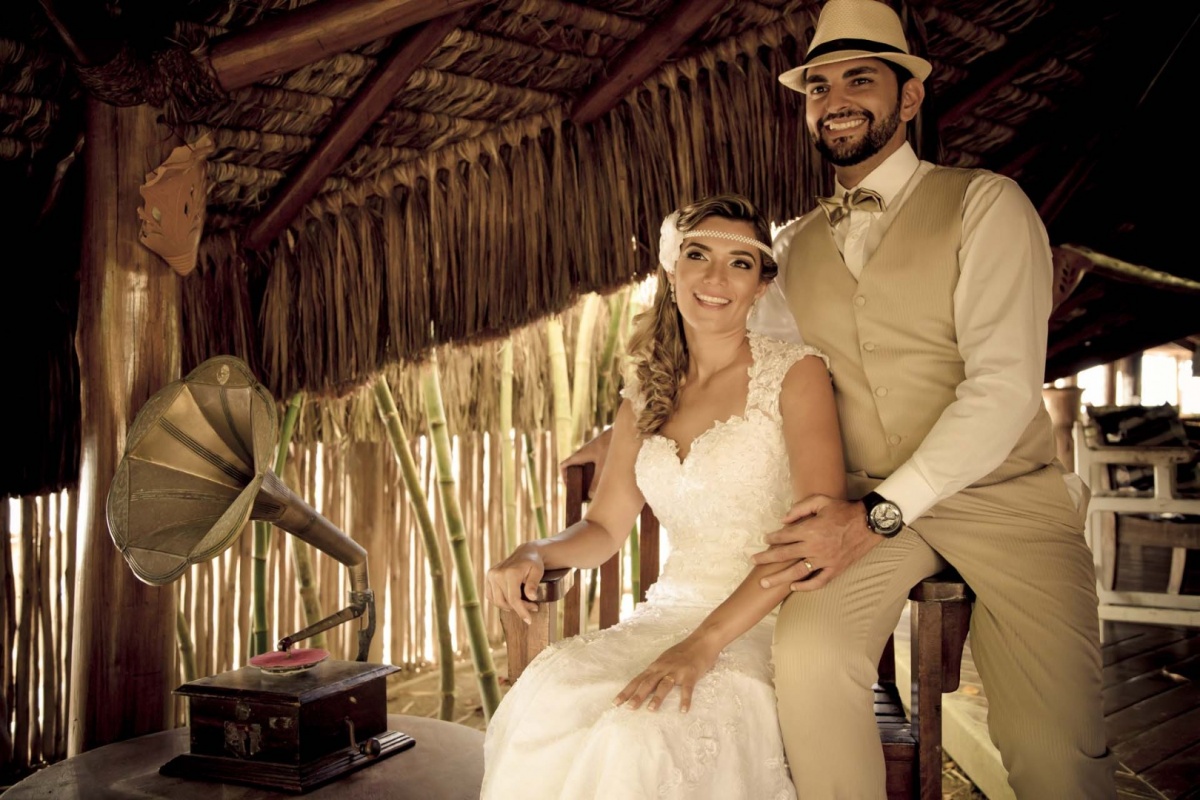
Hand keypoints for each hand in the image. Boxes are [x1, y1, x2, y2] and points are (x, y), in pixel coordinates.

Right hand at [484, 544, 543, 623]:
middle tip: (532, 607)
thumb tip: (532, 597)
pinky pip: (491, 596)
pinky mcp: (489, 577)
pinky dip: (501, 601)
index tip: (529, 620)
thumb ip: (533, 585)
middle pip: (506, 602)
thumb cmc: (533, 563)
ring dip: (510, 606)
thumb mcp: (538, 572)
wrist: (525, 553)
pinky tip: (511, 600)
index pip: (513, 599)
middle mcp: (498, 574)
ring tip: (523, 604)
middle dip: (519, 608)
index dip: (521, 611)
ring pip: (497, 601)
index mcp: (510, 573)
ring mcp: (491, 575)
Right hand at [559, 427, 612, 499]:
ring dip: (590, 478)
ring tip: (598, 488)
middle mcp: (585, 453)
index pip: (564, 465)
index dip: (564, 477)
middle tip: (585, 492)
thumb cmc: (613, 446)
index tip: (571, 487)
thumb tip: (591, 496)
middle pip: (575, 468)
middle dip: (579, 481)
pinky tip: (610, 480)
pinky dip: (600, 473)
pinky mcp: (605, 452)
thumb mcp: (605, 466)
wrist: (625, 430)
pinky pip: (597, 465)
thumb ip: (597, 481)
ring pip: (587, 467)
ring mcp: (595, 452)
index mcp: (581, 454)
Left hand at [613, 636, 719, 712]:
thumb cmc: (684, 652)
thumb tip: (645, 686)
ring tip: (651, 710)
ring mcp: (677, 670)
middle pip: (647, 683)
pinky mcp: (691, 674)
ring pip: (664, 685)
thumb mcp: (666, 660)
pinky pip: (687, 689)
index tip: (615, 703)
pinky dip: (685, 700)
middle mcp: (663, 668)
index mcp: (656, 666)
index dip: (627, 691)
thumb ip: (656, 672)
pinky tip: (683, 710)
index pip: (638, 680)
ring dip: (657, 697)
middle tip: (629, 708)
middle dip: (637, 696)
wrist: (702, 640)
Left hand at [751, 494, 880, 590]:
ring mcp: (825, 560)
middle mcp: (815, 547)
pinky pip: (818, 582)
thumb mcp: (820, 501)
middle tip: (753, 561)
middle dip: (766, 558)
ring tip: (764, 583)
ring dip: (778, 578)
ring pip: (797, 572)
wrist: (869, 523)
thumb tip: (782, 520)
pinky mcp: (835, 569)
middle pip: (784, 555)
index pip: (784, 536)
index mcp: (810, 529)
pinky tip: (793, 587)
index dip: (772, 538)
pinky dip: (805, 586)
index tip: (764, 540)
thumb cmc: (843, 510)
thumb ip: (799, 509)